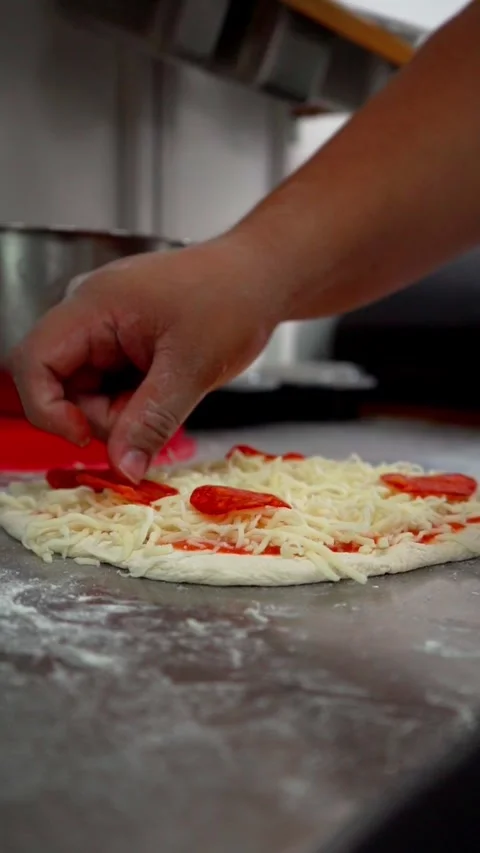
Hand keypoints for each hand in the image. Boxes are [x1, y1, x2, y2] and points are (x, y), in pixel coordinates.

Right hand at [10, 234, 282, 480]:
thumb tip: (123, 469)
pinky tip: (166, 386)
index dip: (47, 409)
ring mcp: (104, 330)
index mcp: (93, 306)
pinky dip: (133, 402)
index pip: (33, 362)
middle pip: (59, 386)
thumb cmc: (232, 299)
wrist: (260, 278)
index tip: (88, 437)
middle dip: (100, 415)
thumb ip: (151, 421)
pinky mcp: (120, 344)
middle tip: (152, 413)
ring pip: (86, 394)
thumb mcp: (192, 367)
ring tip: (169, 391)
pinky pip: (109, 388)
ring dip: (122, 411)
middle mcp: (88, 315)